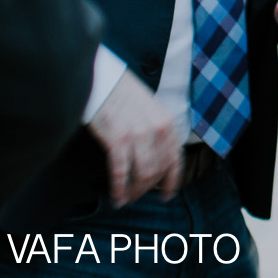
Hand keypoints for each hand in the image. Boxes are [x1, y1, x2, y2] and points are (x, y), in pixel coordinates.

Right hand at [87, 71, 181, 207]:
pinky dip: (119, 188)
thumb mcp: (149, 110)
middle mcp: (158, 129)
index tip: (167, 195)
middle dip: (147, 188)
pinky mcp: (117, 138)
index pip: (175, 159)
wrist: (102, 78)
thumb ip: (156, 132)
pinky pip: (121, 171)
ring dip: (134, 192)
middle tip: (135, 197)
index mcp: (168, 122)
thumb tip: (155, 158)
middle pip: (158, 170)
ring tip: (125, 199)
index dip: (172, 180)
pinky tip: (115, 196)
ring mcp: (138, 134)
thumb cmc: (122, 94)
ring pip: (143, 174)